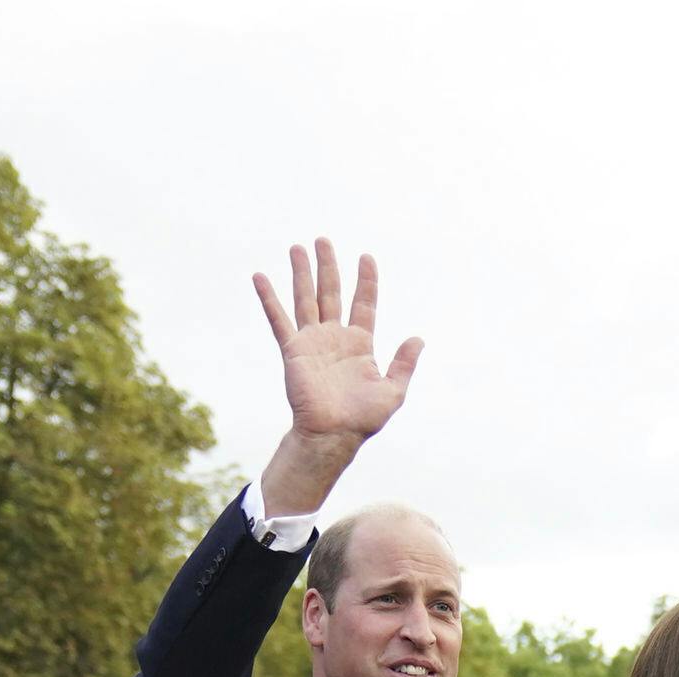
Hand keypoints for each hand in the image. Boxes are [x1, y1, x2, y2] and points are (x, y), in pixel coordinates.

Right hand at [257, 239, 422, 449]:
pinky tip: (260, 277)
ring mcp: (312, 341)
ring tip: (297, 248)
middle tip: (322, 240)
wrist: (333, 434)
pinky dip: (269, 299)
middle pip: (331, 293)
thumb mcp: (393, 390)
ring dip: (301, 273)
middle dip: (328, 266)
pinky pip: (279, 319)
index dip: (366, 281)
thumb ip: (404, 363)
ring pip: (306, 298)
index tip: (366, 257)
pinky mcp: (293, 349)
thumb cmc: (363, 418)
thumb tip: (418, 338)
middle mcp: (334, 337)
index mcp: (360, 344)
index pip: (364, 304)